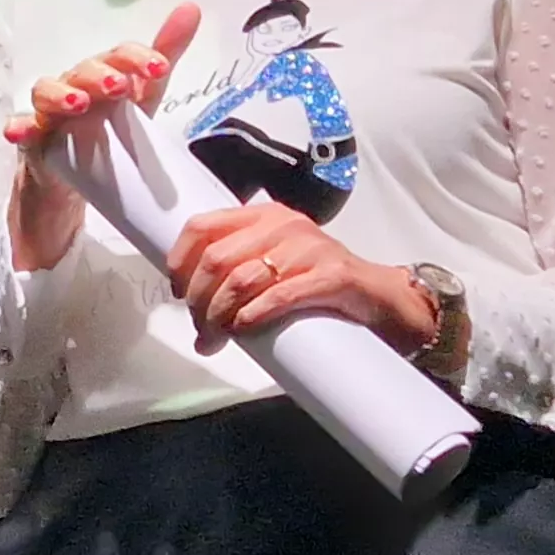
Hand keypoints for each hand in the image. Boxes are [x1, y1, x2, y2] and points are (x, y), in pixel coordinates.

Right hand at [4, 5, 200, 270]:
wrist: (76, 176)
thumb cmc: (111, 126)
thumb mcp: (144, 97)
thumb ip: (165, 55)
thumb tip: (192, 8)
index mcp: (105, 73)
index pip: (118, 55)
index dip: (137, 58)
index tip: (160, 68)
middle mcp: (75, 84)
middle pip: (82, 71)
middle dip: (99, 75)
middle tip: (118, 86)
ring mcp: (50, 110)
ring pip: (46, 91)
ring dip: (60, 94)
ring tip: (77, 104)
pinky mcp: (32, 137)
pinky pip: (22, 128)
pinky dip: (19, 127)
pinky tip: (18, 131)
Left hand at [163, 201, 438, 355]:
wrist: (377, 296)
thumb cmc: (317, 281)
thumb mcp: (273, 259)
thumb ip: (237, 264)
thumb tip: (189, 296)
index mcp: (262, 215)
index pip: (202, 226)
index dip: (179, 261)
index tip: (177, 292)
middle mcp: (282, 224)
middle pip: (216, 259)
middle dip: (198, 300)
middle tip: (200, 329)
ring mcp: (308, 248)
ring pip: (241, 280)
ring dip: (219, 316)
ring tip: (215, 339)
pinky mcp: (331, 275)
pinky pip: (279, 295)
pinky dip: (253, 315)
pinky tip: (243, 330)